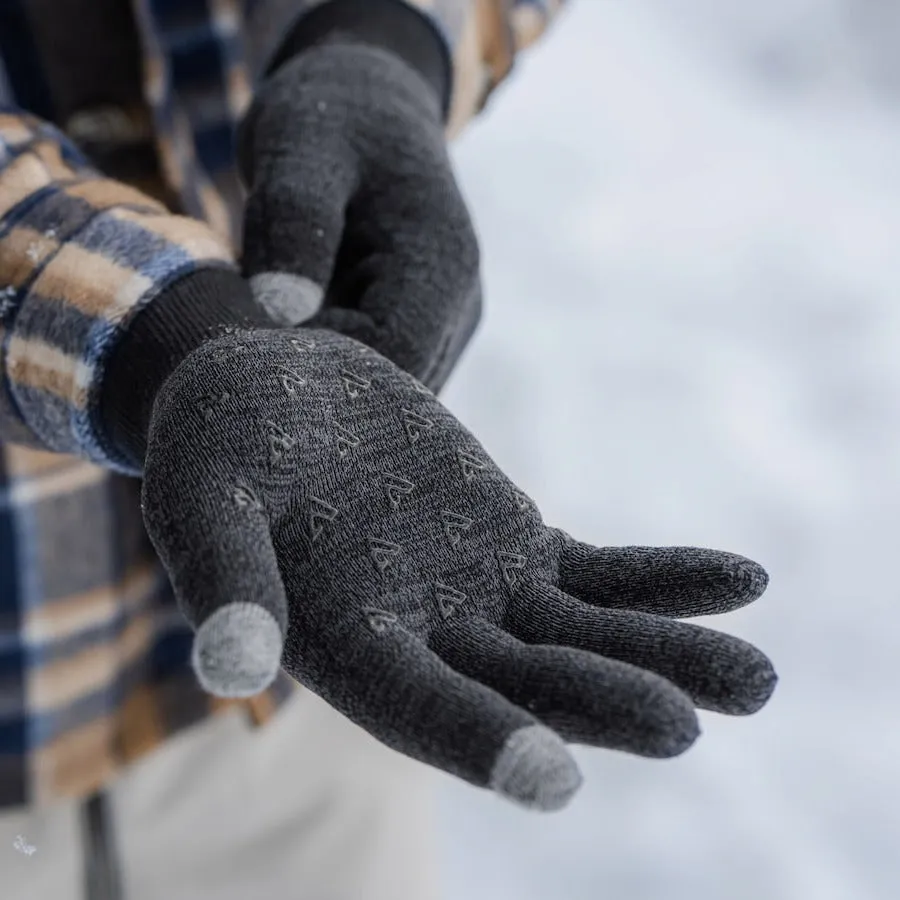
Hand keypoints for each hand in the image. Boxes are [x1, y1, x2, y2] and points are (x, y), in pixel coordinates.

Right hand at [140, 328, 775, 811]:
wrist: (272, 392)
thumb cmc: (219, 445)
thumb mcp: (205, 501)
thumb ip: (229, 579)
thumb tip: (231, 667)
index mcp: (345, 649)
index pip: (418, 710)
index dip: (480, 741)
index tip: (554, 779)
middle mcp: (424, 639)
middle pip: (524, 686)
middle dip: (601, 706)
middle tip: (682, 728)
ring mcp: (481, 596)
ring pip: (583, 641)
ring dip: (665, 658)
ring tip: (758, 682)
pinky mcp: (516, 548)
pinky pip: (600, 576)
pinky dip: (664, 582)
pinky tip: (743, 582)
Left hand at [239, 40, 479, 392]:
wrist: (368, 106)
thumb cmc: (330, 118)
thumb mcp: (299, 148)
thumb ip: (294, 224)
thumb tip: (282, 315)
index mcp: (443, 262)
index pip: (395, 355)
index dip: (324, 365)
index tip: (253, 336)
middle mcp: (458, 306)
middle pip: (394, 384)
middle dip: (319, 377)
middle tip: (247, 342)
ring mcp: (443, 325)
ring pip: (384, 387)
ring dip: (321, 372)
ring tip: (267, 324)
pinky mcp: (420, 332)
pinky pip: (375, 371)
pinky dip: (327, 362)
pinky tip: (288, 327)